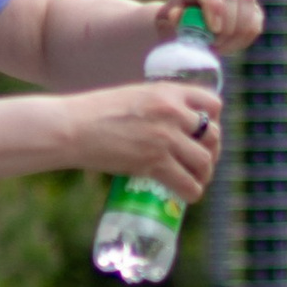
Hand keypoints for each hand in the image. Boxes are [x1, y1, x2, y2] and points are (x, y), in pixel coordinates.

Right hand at [69, 76, 222, 200]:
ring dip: (203, 174)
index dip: (213, 120)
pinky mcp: (155, 163)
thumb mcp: (135, 96)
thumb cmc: (96, 112)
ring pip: (204, 161)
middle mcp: (173, 112)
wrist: (73, 127)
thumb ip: (159, 106)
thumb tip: (174, 126)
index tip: (204, 132)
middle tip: (200, 161)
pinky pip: (188, 184)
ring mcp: (165, 138)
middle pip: (213, 135)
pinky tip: (186, 194)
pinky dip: (192, 192)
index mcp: (169, 91)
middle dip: (211, 151)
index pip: (213, 103)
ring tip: (195, 179)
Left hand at [164, 0, 261, 55]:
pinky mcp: (252, 12)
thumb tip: (177, 15)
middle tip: (214, 44)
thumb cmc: (175, 27)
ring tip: (219, 47)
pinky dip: (244, 39)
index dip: (213, 6)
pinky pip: (255, 23)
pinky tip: (228, 47)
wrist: (189, 34)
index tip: (213, 30)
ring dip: (236, 33)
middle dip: (227, 24)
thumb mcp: (166, 24)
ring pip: (248, 4)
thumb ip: (170, 19)